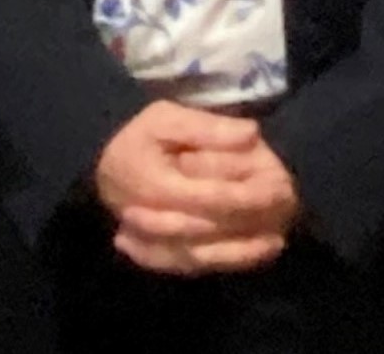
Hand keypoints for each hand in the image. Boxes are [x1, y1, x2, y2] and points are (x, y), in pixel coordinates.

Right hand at [95, 101, 299, 275]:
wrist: (96, 165)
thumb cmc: (134, 136)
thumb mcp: (164, 117)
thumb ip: (206, 128)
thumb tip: (251, 133)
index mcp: (158, 187)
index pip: (213, 198)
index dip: (249, 197)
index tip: (282, 190)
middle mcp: (156, 221)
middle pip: (212, 232)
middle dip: (250, 228)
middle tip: (287, 219)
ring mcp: (154, 242)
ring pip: (202, 257)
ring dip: (241, 254)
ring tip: (276, 244)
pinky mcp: (156, 253)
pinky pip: (190, 266)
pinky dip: (221, 264)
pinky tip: (249, 256)